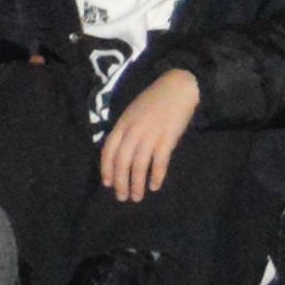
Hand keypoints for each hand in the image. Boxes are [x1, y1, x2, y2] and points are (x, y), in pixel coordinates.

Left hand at [99, 71, 196, 202]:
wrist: (177, 87)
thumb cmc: (154, 100)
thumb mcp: (132, 113)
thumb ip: (125, 130)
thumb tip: (119, 153)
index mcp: (122, 124)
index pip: (108, 150)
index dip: (106, 169)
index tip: (107, 183)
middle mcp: (133, 131)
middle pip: (122, 162)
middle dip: (120, 182)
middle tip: (122, 197)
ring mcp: (150, 135)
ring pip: (138, 165)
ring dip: (136, 184)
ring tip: (137, 197)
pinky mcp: (167, 138)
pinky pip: (159, 162)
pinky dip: (156, 176)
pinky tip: (154, 186)